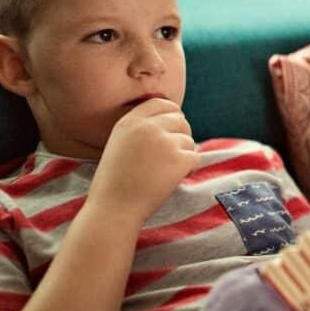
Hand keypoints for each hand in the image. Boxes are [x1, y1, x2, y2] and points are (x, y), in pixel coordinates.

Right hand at [88, 98, 199, 224]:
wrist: (114, 208)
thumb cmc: (114, 182)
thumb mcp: (119, 144)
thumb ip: (140, 130)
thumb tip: (172, 121)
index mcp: (130, 121)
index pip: (161, 103)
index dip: (172, 113)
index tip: (174, 127)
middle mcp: (148, 127)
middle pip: (180, 119)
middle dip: (181, 134)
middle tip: (174, 154)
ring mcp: (164, 142)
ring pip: (189, 140)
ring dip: (184, 154)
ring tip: (167, 171)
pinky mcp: (179, 159)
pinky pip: (195, 157)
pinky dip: (190, 169)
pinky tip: (175, 178)